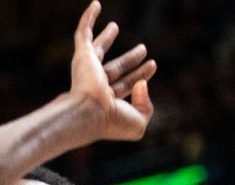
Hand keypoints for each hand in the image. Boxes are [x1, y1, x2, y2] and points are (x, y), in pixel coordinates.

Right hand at [70, 1, 156, 140]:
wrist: (88, 113)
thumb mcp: (139, 122)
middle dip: (130, 59)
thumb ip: (147, 106)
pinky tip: (96, 4)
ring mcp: (87, 69)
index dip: (141, 75)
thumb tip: (142, 83)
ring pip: (99, 49)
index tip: (153, 65)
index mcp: (108, 101)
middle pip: (116, 68)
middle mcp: (96, 85)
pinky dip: (89, 17)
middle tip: (143, 49)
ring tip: (115, 26)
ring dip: (106, 37)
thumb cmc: (111, 122)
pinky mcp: (82, 56)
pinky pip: (83, 32)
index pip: (127, 84)